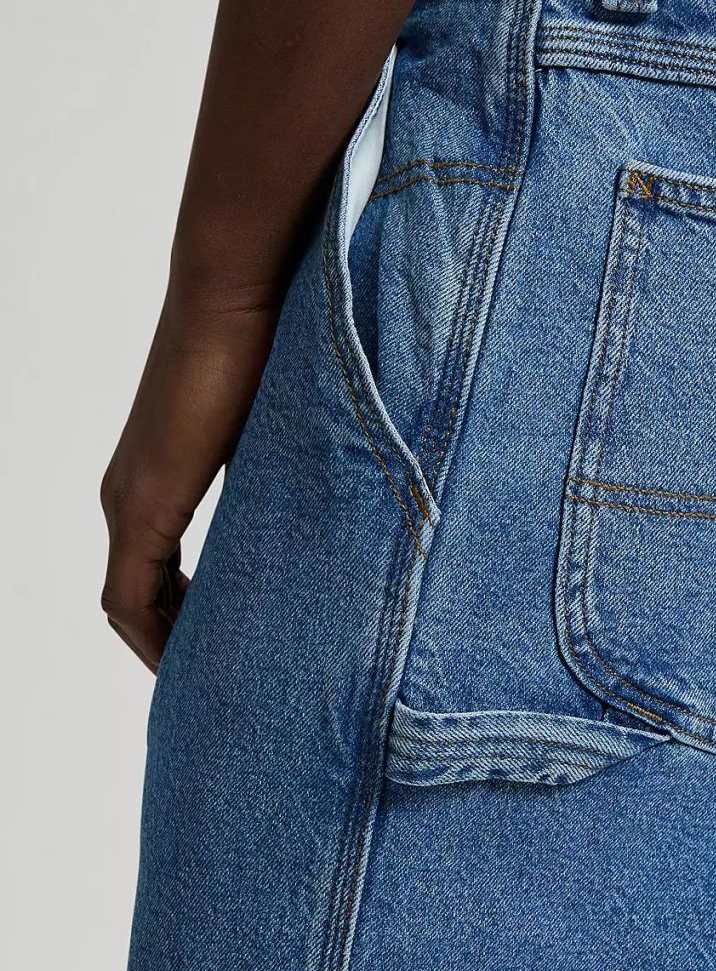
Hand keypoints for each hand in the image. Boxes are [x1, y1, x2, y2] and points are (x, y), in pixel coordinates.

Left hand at [100, 286, 279, 670]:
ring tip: (216, 679)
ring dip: (166, 644)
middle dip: (175, 641)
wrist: (237, 291)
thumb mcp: (280, 429)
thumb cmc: (269, 338)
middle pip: (137, 597)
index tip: (226, 646)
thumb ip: (285, 475)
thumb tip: (335, 504)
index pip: (153, 574)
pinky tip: (195, 659)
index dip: (182, 618)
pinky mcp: (138, 504)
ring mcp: (127, 499)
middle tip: (225, 678)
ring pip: (130, 603)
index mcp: (156, 475)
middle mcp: (126, 493)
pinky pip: (130, 598)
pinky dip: (154, 634)